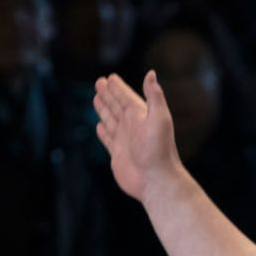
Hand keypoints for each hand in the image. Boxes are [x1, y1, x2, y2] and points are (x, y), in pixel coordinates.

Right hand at [93, 70, 179, 201]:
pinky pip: (107, 139)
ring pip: (110, 119)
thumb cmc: (159, 150)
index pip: (126, 97)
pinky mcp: (117, 155)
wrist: (156, 180)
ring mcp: (124, 141)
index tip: (110, 77)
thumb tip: (151, 74)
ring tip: (97, 98)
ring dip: (103, 108)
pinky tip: (99, 125)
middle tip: (99, 82)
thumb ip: (154, 96)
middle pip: (116, 106)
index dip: (118, 87)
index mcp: (140, 116)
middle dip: (108, 94)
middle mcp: (132, 127)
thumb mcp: (159, 118)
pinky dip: (103, 131)